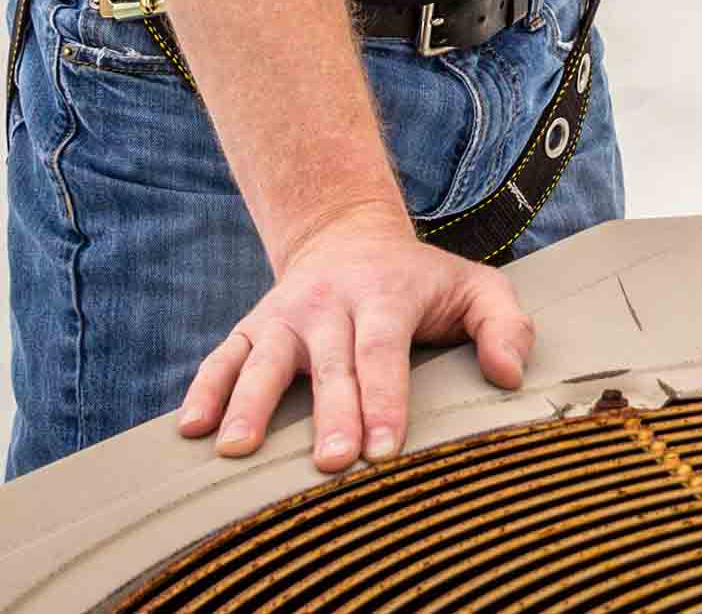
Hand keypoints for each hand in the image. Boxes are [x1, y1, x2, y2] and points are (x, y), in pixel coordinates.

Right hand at [175, 200, 534, 472]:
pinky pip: (223, 357)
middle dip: (331, 414)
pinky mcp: (252, 328)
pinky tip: (192, 430)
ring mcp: (285, 314)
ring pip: (265, 360)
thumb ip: (505, 324)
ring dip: (250, 405)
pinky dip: (205, 390)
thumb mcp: (474, 286)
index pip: (384, 350)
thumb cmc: (421, 281)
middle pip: (329, 363)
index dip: (384, 400)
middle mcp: (330, 302)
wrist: (347, 237)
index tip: (383, 450)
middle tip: (331, 464)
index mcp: (386, 293)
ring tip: (237, 449)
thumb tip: (509, 375)